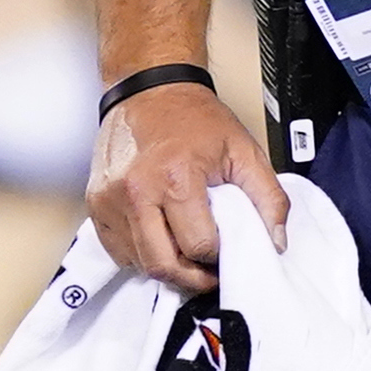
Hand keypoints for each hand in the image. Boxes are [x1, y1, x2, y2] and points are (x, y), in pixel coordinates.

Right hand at [89, 80, 280, 286]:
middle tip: (210, 271)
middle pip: (162, 265)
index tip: (228, 252)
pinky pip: (117, 249)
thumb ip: (269, 199)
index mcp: (177, 178)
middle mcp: (136, 192)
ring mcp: (109, 200)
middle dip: (192, 278)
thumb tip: (275, 241)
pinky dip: (141, 253)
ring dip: (166, 267)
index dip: (219, 258)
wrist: (150, 91)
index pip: (199, 246)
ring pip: (138, 262)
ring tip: (187, 252)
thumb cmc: (196, 119)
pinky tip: (162, 239)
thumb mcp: (246, 152)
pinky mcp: (95, 204)